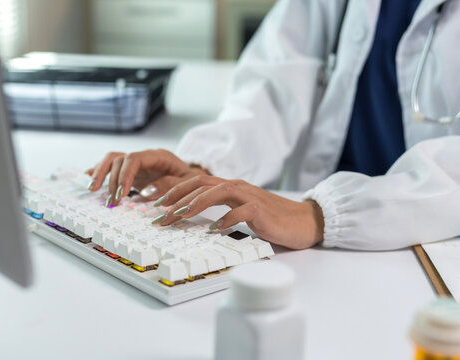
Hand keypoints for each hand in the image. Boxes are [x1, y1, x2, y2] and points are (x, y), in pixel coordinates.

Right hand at [86, 149, 207, 205]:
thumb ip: (170, 186)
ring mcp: (137, 164)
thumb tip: (147, 191)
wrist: (195, 182)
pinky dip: (100, 173)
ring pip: (112, 160)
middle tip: (111, 201)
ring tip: (93, 190)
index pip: (134, 159)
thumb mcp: (188, 185)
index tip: (120, 194)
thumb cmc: (193, 183)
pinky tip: (89, 180)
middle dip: (111, 179)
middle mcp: (145, 157)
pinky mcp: (132, 172)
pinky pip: (112, 167)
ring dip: (101, 174)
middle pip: (119, 159)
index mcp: (158, 156)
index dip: (124, 175)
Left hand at [153, 175, 324, 249]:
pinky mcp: (261, 210)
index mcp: (230, 187)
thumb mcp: (241, 211)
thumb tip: (197, 219)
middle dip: (177, 197)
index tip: (156, 203)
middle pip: (201, 184)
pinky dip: (225, 220)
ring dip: (195, 203)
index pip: (197, 182)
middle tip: (159, 213)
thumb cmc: (271, 219)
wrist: (303, 221)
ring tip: (179, 216)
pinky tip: (213, 230)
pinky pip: (240, 212)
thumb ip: (223, 209)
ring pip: (217, 192)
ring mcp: (250, 197)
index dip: (175, 190)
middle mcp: (237, 187)